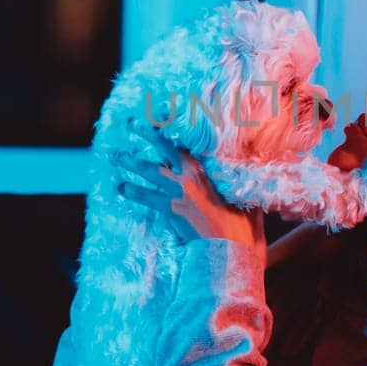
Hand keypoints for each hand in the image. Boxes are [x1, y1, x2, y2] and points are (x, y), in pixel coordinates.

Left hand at [112, 122, 265, 252]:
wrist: (231, 251)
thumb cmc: (242, 228)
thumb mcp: (247, 201)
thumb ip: (241, 185)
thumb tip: (250, 174)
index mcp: (210, 171)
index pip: (189, 144)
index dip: (174, 129)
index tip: (161, 114)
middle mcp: (191, 176)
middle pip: (164, 150)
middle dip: (147, 135)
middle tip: (131, 125)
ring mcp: (178, 192)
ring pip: (149, 171)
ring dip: (131, 163)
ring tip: (116, 157)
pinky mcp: (170, 209)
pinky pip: (146, 196)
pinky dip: (132, 191)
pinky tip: (121, 187)